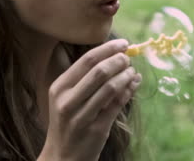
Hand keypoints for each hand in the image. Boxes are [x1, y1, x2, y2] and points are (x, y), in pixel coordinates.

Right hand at [38, 39, 141, 160]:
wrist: (62, 156)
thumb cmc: (66, 121)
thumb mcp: (65, 98)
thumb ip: (82, 78)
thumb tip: (111, 55)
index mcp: (59, 87)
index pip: (86, 61)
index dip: (107, 49)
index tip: (123, 43)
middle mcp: (67, 101)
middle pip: (99, 72)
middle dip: (118, 61)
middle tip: (129, 58)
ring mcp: (81, 116)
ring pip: (110, 88)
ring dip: (126, 76)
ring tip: (133, 71)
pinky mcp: (96, 130)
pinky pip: (116, 106)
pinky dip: (128, 92)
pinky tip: (134, 85)